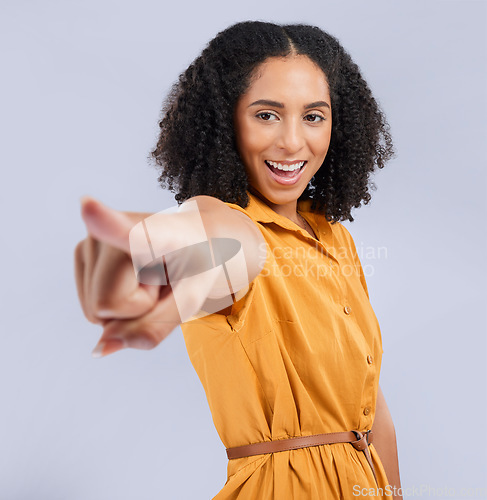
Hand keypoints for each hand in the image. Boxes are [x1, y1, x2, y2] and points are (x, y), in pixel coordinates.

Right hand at [75, 196, 219, 357]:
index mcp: (164, 232)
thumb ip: (153, 328)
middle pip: (106, 306)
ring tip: (150, 277)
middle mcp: (121, 226)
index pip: (133, 232)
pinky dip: (115, 302)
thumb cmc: (197, 266)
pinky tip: (133, 277)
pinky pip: (91, 306)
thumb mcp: (190, 302)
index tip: (87, 205)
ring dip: (127, 305)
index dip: (108, 223)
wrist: (194, 240)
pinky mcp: (83, 249)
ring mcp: (96, 235)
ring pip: (95, 309)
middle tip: (160, 284)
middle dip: (136, 310)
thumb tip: (101, 348)